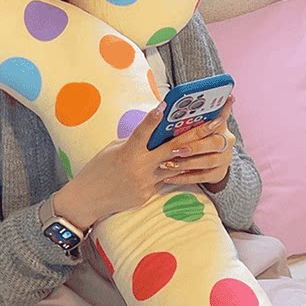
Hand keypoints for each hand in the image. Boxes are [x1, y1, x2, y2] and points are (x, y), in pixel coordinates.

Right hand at [53, 100, 207, 228]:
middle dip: (198, 134)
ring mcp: (146, 183)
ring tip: (216, 144)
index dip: (153, 118)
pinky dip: (178, 172)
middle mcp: (139, 167)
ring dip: (198, 154)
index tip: (165, 105)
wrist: (88, 199)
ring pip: (178, 167)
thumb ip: (135, 141)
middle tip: (217, 122)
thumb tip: (154, 132)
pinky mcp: (148, 194)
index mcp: (127, 152)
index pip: (143, 132)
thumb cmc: (98, 169)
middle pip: (173, 149)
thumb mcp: (114, 149)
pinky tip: (196, 166)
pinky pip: (166, 181)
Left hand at [155, 95, 235, 190]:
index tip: (215, 111)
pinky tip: (170, 177)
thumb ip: (187, 117)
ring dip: (187, 163)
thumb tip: (162, 104)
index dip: (220, 113)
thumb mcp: (193, 126)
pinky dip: (184, 177)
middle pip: (215, 142)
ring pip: (208, 161)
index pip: (221, 117)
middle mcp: (226, 141)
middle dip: (194, 146)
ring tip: (169, 164)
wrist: (207, 164)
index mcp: (220, 125)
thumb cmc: (194, 139)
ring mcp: (224, 159)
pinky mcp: (218, 173)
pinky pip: (201, 177)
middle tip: (176, 149)